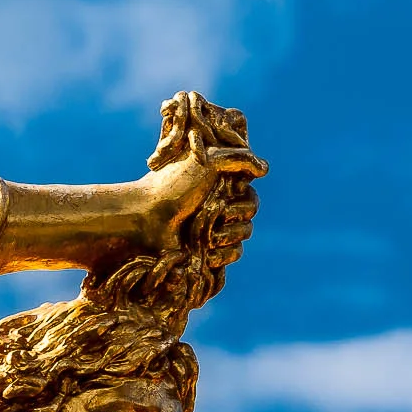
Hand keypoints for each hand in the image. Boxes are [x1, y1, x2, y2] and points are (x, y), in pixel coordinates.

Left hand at [139, 145, 263, 262]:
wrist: (145, 219)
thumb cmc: (172, 186)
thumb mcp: (206, 160)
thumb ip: (239, 158)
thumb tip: (266, 169)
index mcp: (218, 183)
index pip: (249, 190)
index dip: (242, 193)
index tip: (229, 191)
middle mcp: (217, 204)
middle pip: (250, 211)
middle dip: (236, 213)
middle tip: (216, 211)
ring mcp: (213, 228)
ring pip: (245, 233)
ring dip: (228, 235)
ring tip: (206, 235)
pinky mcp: (209, 250)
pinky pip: (235, 253)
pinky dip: (224, 253)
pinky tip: (207, 253)